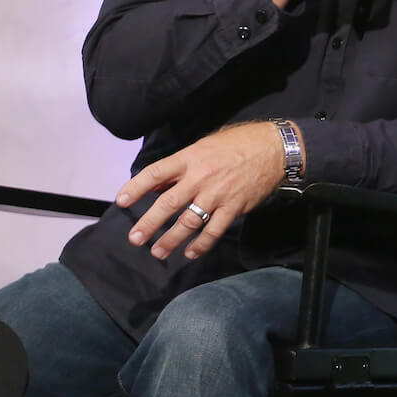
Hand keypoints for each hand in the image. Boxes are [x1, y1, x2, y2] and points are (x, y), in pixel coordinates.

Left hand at [116, 121, 289, 260]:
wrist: (275, 148)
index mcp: (191, 158)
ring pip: (189, 222)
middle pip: (168, 204)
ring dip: (171, 239)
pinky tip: (191, 253)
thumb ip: (182, 166)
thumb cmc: (238, 143)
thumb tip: (158, 185)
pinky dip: (201, 244)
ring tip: (158, 252)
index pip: (156, 173)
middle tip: (135, 239)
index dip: (136, 187)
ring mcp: (218, 194)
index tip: (121, 201)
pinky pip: (214, 230)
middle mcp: (201, 177)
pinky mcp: (234, 207)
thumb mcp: (205, 145)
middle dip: (149, 224)